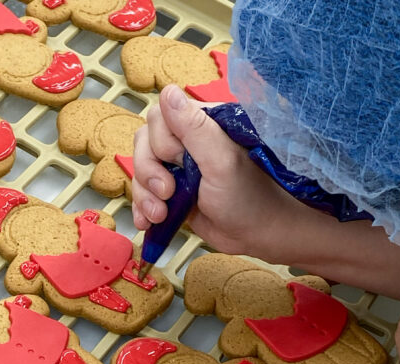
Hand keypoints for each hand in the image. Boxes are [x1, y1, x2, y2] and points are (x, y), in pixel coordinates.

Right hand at [131, 84, 301, 259]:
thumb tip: (168, 92)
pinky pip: (145, 194)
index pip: (159, 119)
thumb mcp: (222, 161)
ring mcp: (179, 169)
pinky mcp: (174, 193)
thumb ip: (195, 128)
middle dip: (149, 173)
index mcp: (202, 124)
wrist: (257, 235)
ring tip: (161, 214)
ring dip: (144, 195)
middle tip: (168, 193)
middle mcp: (187, 142)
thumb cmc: (248, 198)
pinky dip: (142, 209)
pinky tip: (147, 222)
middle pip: (144, 145)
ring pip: (141, 171)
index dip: (161, 144)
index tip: (179, 163)